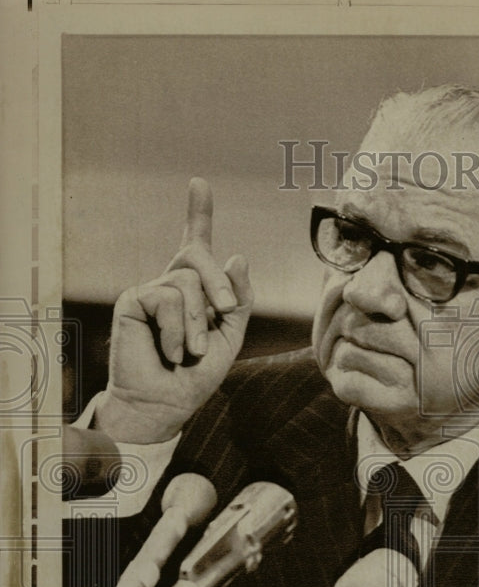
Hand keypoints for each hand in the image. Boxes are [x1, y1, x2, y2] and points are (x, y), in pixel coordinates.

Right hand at [96, 178, 253, 442]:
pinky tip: (171, 351)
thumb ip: (238, 299)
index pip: (195, 244)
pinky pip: (167, 298)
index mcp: (195, 291)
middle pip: (197, 255)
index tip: (199, 182)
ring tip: (191, 352)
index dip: (198, 213)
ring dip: (198, 322)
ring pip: (187, 282)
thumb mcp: (230, 337)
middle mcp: (170, 284)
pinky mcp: (132, 300)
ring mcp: (150, 290)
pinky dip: (178, 329)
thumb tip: (235, 255)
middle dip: (218, 284)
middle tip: (224, 312)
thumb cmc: (195, 376)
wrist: (165, 404)